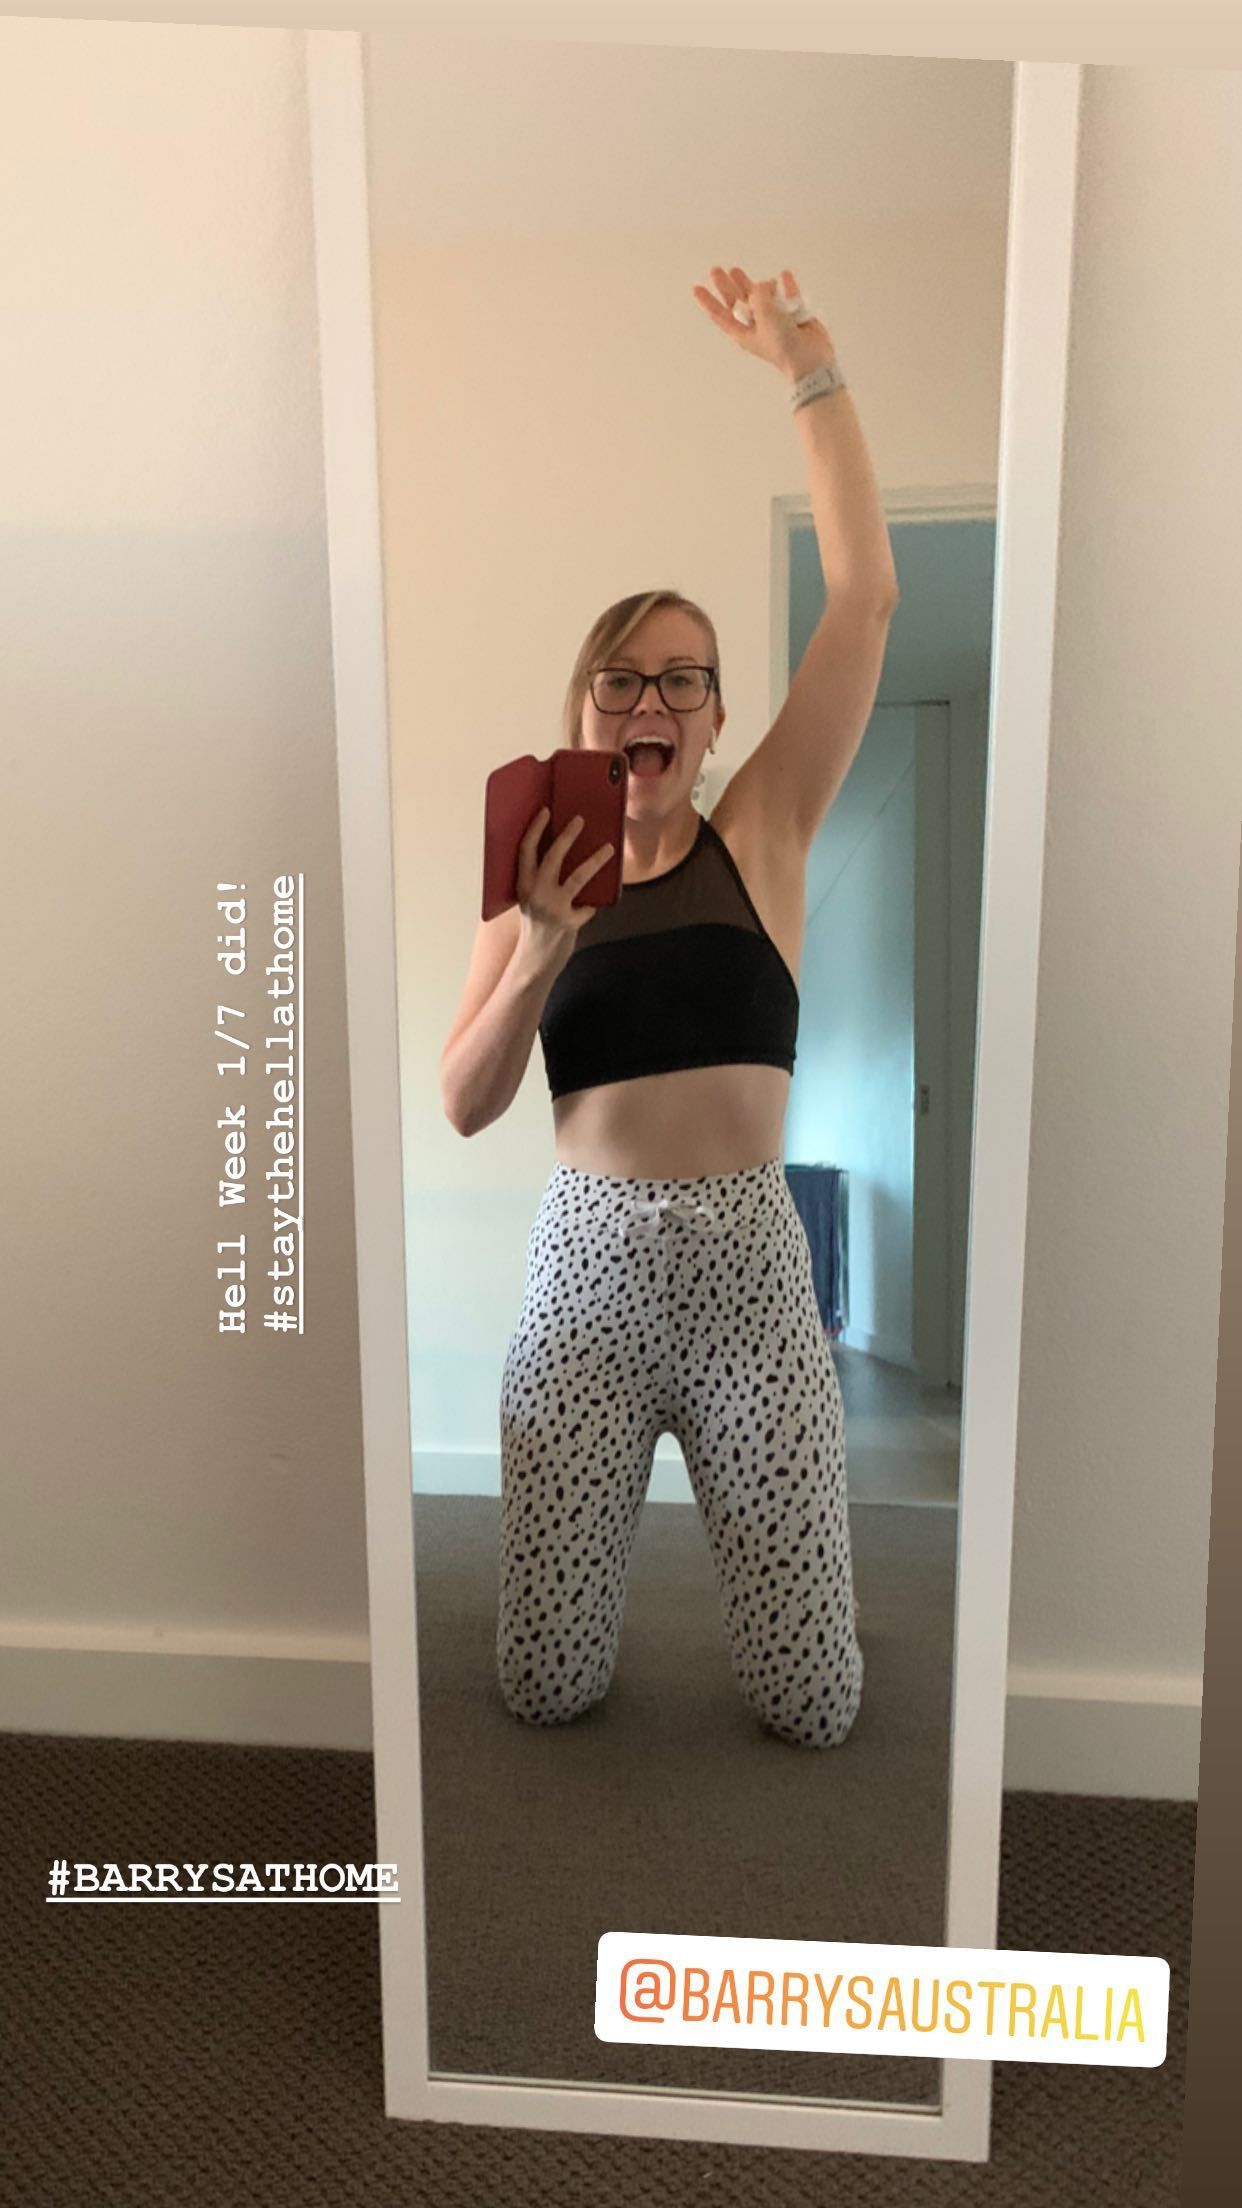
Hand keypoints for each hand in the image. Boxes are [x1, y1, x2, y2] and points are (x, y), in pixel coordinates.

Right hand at [515, 808, 613, 970]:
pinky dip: (591, 906)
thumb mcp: (531, 900)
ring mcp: (552, 908)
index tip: (546, 811)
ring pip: (577, 878)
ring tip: (609, 848)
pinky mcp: (568, 923)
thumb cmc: (536, 926)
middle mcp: (535, 894)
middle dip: (567, 836)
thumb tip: (564, 851)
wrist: (535, 961)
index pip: (526, 851)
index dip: (535, 829)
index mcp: (522, 885)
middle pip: (552, 857)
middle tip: (580, 820)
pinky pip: (587, 907)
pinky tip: (594, 905)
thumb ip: (540, 880)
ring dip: (595, 861)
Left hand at [692, 264, 836, 382]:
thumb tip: (766, 284)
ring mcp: (776, 321)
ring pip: (760, 297)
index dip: (708, 302)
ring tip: (738, 271)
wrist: (810, 361)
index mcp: (744, 332)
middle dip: (726, 286)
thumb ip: (760, 295)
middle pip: (737, 302)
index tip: (696, 288)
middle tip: (716, 270)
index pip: (721, 315)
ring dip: (751, 284)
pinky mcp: (794, 317)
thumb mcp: (765, 316)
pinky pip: (789, 297)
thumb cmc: (784, 347)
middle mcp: (758, 326)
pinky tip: (784, 277)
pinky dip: (787, 286)